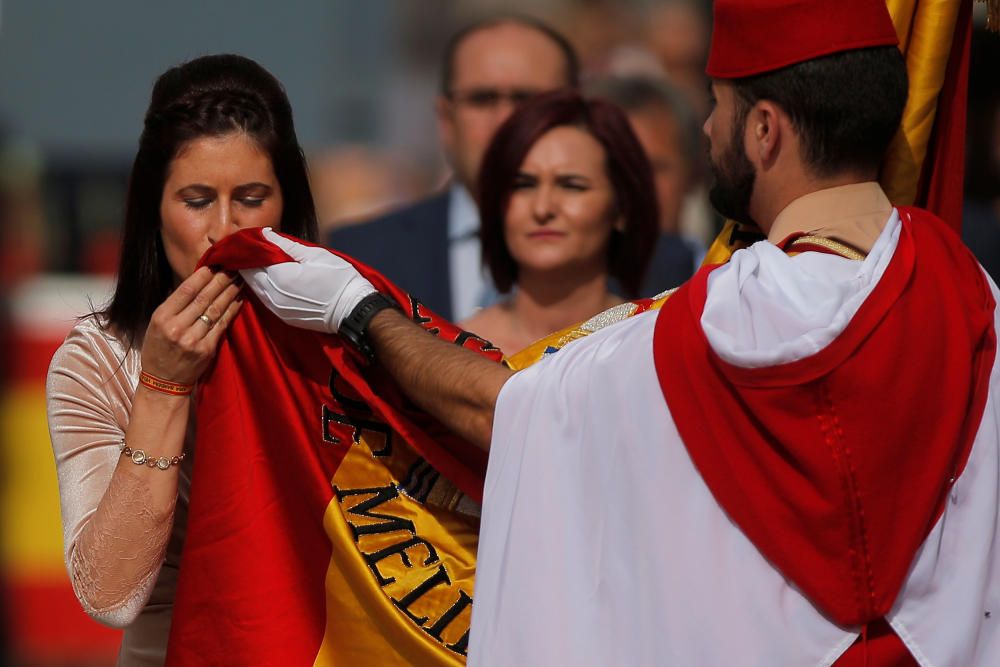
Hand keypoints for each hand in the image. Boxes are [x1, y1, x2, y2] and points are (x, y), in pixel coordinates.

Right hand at [140, 267, 243, 384]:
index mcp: (161, 317)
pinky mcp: (206, 350)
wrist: (164, 382)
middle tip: (232, 266)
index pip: (185, 291)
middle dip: (220, 280)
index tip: (214, 264)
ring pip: (215, 310)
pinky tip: (239, 300)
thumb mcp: (156, 325)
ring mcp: (192, 340)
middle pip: (203, 298)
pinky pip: (222, 326)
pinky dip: (232, 311)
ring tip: (239, 279)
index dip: (201, 276)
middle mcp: (176, 327)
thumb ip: (173, 307)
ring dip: (229, 292)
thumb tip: (196, 283)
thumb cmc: (159, 350)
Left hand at [241, 228, 374, 332]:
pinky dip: (262, 288)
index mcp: (280, 275)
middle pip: (248, 275)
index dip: (247, 248)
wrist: (351, 310)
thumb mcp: (314, 254)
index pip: (251, 259)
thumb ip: (285, 245)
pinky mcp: (283, 317)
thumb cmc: (337, 278)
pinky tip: (268, 279)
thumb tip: (264, 233)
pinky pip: (264, 300)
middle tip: (250, 249)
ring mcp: (277, 308)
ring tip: (257, 262)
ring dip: (253, 276)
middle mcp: (273, 294)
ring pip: (254, 288)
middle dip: (247, 262)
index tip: (248, 239)